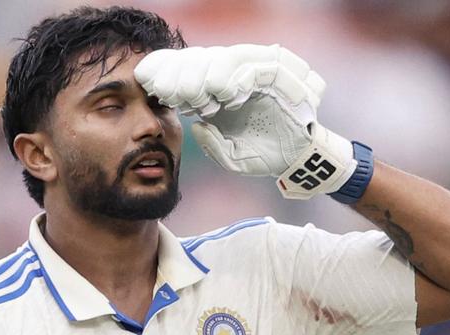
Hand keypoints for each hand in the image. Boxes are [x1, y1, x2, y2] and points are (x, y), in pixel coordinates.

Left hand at [135, 44, 357, 199]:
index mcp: (217, 90)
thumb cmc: (264, 155)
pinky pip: (255, 66)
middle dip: (180, 74)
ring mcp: (256, 72)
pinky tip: (224, 94)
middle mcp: (234, 76)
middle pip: (202, 58)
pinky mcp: (278, 75)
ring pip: (225, 57)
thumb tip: (198, 128)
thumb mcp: (230, 156)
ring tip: (194, 97)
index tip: (153, 90)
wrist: (297, 162)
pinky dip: (237, 76)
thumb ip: (213, 145)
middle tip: (166, 91)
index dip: (169, 74)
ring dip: (205, 75)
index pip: (190, 71)